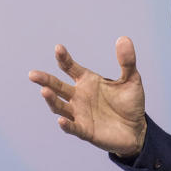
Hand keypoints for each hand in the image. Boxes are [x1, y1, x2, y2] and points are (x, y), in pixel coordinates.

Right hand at [28, 37, 147, 157]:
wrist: (136, 129)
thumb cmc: (130, 103)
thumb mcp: (131, 79)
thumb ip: (127, 61)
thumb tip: (124, 39)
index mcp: (87, 81)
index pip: (70, 67)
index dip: (63, 58)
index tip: (58, 48)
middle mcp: (79, 96)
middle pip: (57, 86)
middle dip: (45, 80)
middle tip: (33, 74)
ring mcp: (80, 114)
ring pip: (60, 106)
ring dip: (51, 100)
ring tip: (44, 91)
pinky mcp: (86, 131)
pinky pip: (73, 128)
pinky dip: (66, 125)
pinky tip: (60, 121)